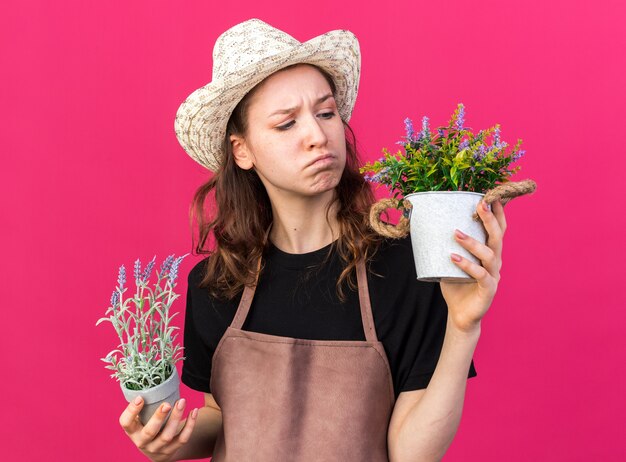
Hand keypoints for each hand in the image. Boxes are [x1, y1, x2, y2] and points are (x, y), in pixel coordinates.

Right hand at [119, 396, 198, 461]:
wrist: (157, 452)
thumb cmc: (147, 427)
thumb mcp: (141, 419)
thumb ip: (145, 405)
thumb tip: (152, 379)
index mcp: (132, 431)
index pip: (126, 423)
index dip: (131, 411)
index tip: (140, 397)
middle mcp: (142, 442)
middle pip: (150, 432)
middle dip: (159, 417)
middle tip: (167, 404)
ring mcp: (157, 448)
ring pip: (168, 435)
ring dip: (176, 418)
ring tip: (182, 401)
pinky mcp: (172, 450)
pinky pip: (183, 438)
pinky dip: (190, 424)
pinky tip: (194, 411)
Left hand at [440, 199, 506, 332]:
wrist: (460, 315)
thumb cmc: (456, 285)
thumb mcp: (450, 261)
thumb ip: (446, 246)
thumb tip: (427, 224)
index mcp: (490, 252)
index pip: (498, 229)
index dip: (498, 213)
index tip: (492, 195)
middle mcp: (495, 262)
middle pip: (498, 237)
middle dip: (490, 219)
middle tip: (480, 204)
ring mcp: (494, 275)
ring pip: (489, 254)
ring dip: (472, 242)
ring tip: (455, 233)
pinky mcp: (489, 289)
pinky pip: (480, 275)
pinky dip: (467, 265)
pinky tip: (453, 258)